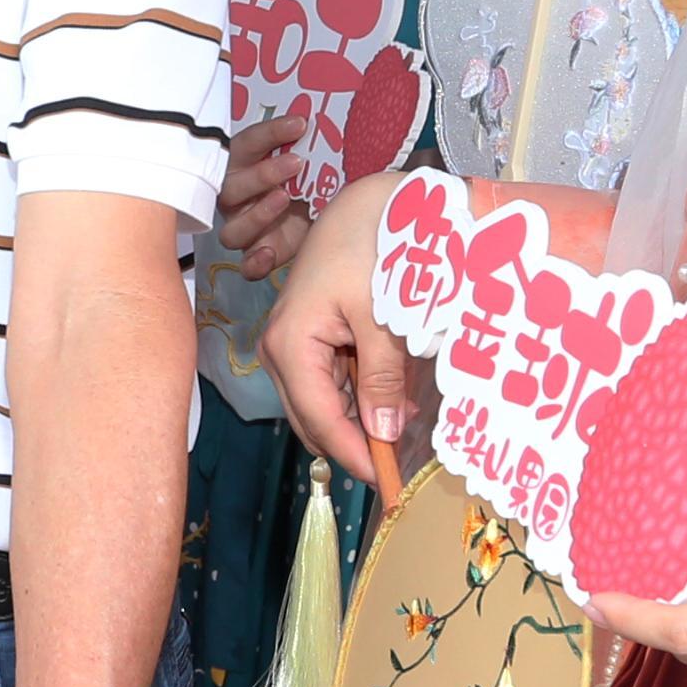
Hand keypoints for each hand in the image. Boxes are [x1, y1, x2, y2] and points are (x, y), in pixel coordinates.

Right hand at [213, 114, 310, 281]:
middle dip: (262, 174)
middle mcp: (238, 198)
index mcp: (245, 166)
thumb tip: (333, 122)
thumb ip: (315, 145)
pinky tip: (270, 254)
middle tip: (297, 163)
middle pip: (231, 187)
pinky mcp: (258, 254)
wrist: (326, 217)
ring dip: (257, 215)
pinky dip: (254, 262)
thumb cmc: (311, 182)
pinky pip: (245, 265)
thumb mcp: (315, 161)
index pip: (246, 145)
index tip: (299, 124)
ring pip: (233, 229)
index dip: (269, 134)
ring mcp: (244, 228)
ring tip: (285, 199)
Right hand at [261, 167, 422, 474]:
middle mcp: (281, 351)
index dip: (354, 455)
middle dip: (355, 442)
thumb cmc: (371, 252)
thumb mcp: (383, 320)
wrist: (367, 204)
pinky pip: (330, 381)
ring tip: (405, 420)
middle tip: (400, 460)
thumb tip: (384, 433)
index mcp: (290, 346)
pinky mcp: (308, 337)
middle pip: (312, 419)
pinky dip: (360, 393)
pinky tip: (393, 394)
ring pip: (321, 403)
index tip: (388, 483)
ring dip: (360, 418)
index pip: (319, 421)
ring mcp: (291, 344)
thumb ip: (382, 379)